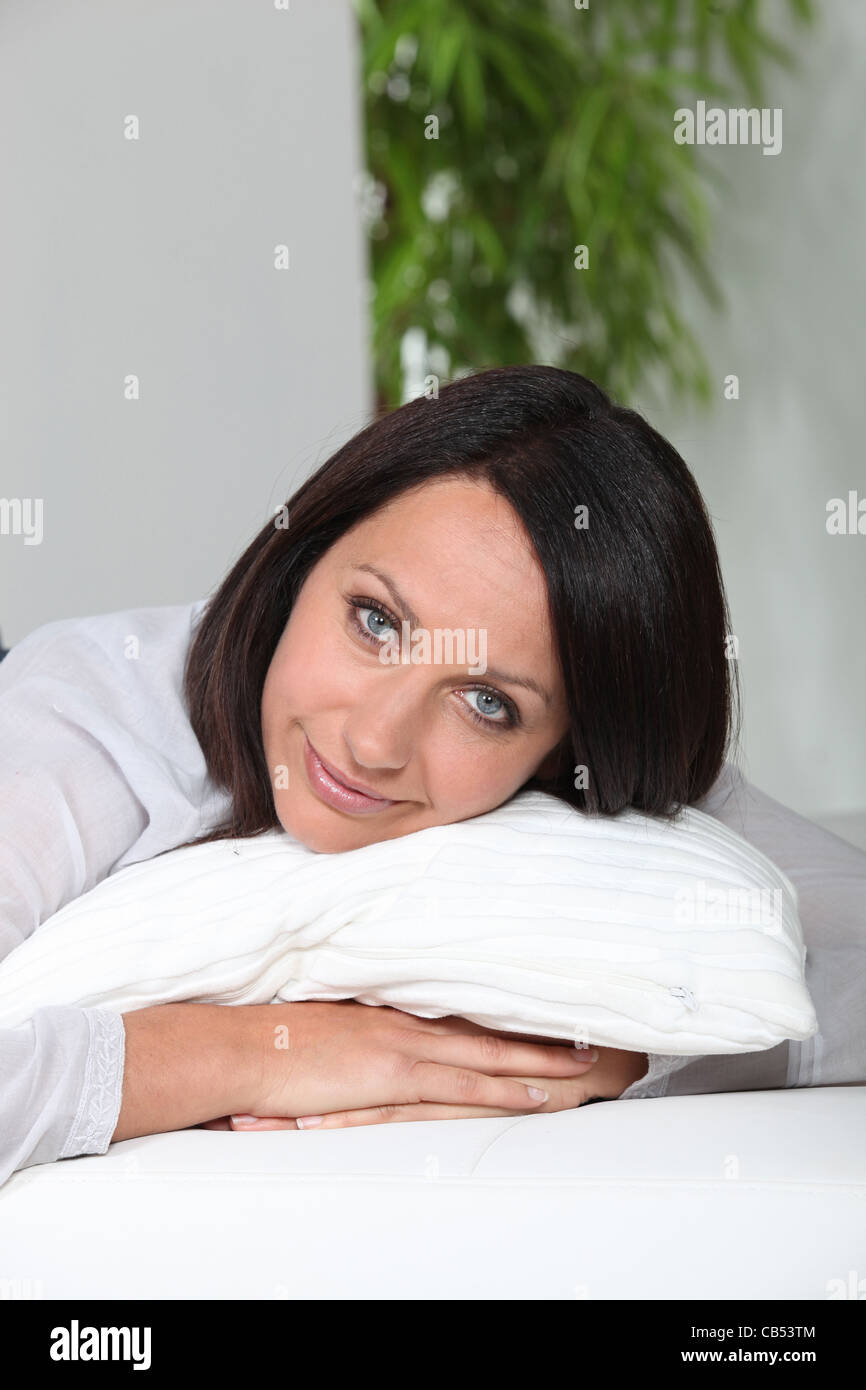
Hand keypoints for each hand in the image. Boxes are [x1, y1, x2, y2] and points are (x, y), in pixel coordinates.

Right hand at [200, 1001, 602, 1128]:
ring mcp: (402, 1046)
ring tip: (579, 1059)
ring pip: (488, 1052)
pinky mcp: (394, 1075)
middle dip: (535, 1031)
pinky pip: (463, 1083)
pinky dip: (503, 1087)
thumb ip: (352, 1031)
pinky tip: (534, 1093)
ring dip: (537, 1057)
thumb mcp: (318, 1026)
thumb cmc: (269, 1039)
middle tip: (582, 1030)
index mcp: (385, 1011)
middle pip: (484, 1027)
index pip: (456, 1012)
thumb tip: (365, 1038)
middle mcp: (403, 1022)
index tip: (535, 1010)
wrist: (242, 1047)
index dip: (499, 1013)